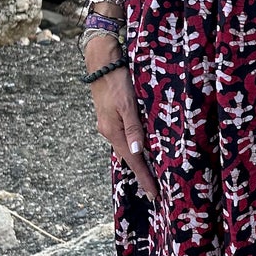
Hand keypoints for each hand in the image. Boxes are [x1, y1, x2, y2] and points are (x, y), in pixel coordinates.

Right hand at [85, 35, 157, 202]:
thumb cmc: (117, 79)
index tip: (154, 195)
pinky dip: (134, 148)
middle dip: (142, 175)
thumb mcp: (128, 103)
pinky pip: (125, 138)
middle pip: (129, 158)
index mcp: (113, 131)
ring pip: (126, 149)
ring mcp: (109, 124)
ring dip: (138, 163)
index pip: (133, 160)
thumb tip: (137, 152)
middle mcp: (109, 131)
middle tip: (155, 192)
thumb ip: (133, 128)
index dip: (144, 178)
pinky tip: (140, 151)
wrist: (101, 60)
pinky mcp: (112, 117)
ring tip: (150, 177)